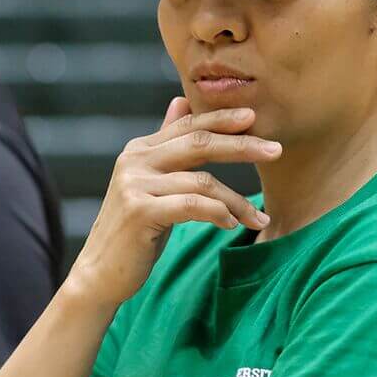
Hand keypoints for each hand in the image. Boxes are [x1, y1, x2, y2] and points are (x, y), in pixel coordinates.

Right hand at [68, 98, 279, 305]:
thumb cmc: (134, 230)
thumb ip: (166, 145)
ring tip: (258, 218)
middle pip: (199, 143)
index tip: (255, 118)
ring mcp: (135, 185)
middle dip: (241, 145)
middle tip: (276, 150)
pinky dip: (218, 213)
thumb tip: (181, 102)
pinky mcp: (139, 211)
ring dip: (237, 201)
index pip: (188, 125)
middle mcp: (134, 160)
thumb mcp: (150, 183)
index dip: (222, 119)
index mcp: (139, 149)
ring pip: (202, 182)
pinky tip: (231, 225)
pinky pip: (193, 206)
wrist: (99, 273)